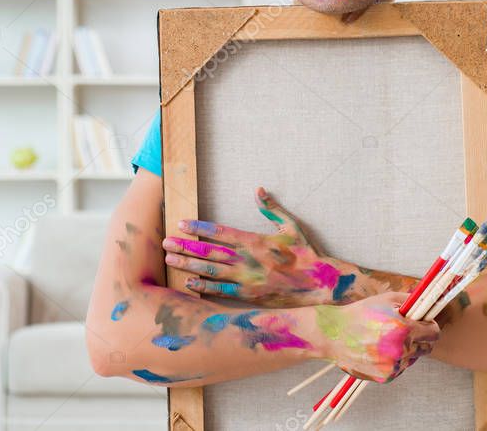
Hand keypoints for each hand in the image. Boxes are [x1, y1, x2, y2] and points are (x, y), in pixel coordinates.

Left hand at [162, 187, 355, 307]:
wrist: (320, 285)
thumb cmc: (306, 253)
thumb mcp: (291, 226)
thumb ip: (272, 208)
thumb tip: (258, 189)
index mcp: (254, 241)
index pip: (220, 232)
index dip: (198, 227)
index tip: (181, 223)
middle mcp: (247, 260)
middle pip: (209, 251)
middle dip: (185, 246)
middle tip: (165, 242)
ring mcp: (246, 280)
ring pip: (210, 271)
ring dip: (188, 265)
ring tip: (170, 260)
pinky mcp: (249, 296)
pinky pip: (221, 291)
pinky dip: (204, 286)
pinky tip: (189, 282)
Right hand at [317, 292, 438, 383]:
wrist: (333, 335)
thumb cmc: (360, 314)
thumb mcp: (386, 299)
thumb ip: (412, 300)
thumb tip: (429, 303)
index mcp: (404, 328)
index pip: (434, 332)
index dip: (430, 325)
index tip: (423, 322)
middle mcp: (401, 350)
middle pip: (427, 347)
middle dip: (420, 338)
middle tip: (404, 330)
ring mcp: (393, 366)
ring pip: (413, 358)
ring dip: (406, 349)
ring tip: (386, 339)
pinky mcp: (386, 376)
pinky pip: (400, 367)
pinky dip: (395, 359)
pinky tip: (379, 350)